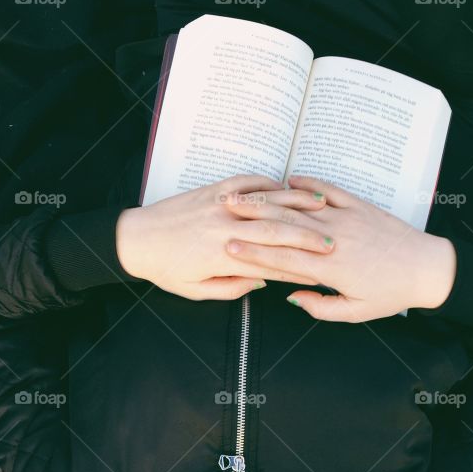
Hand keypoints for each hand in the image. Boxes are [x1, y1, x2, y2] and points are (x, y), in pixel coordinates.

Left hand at [114, 174, 334, 299]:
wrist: (137, 238)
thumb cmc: (166, 269)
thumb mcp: (198, 290)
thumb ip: (231, 288)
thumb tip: (260, 281)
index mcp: (225, 256)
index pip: (272, 262)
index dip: (299, 267)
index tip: (322, 270)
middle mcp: (228, 226)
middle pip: (278, 231)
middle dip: (310, 236)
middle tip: (335, 242)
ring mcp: (222, 204)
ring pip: (269, 202)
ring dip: (298, 205)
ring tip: (324, 208)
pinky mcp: (216, 188)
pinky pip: (249, 181)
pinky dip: (271, 184)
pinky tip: (290, 187)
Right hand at [219, 173, 457, 320]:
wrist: (425, 267)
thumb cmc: (390, 293)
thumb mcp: (355, 311)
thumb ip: (321, 307)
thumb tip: (292, 297)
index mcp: (330, 269)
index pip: (283, 259)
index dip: (254, 253)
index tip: (229, 248)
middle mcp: (334, 239)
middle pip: (284, 228)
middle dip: (252, 222)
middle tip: (224, 215)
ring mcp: (346, 218)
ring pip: (301, 207)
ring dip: (271, 201)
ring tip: (246, 196)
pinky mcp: (359, 205)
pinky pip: (328, 189)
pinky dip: (308, 183)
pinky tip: (288, 178)